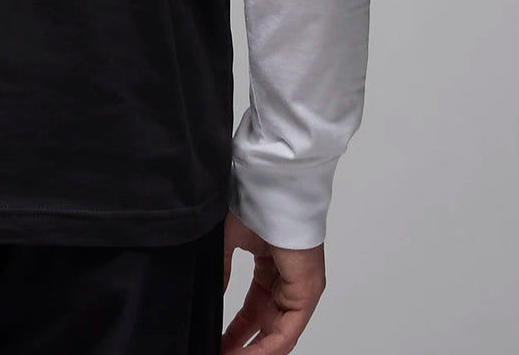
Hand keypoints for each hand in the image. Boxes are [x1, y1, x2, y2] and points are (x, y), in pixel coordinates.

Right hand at [220, 209, 326, 352]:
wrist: (270, 182)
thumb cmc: (253, 199)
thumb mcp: (228, 240)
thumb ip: (222, 270)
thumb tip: (212, 294)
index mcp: (272, 268)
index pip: (255, 310)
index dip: (235, 330)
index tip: (215, 341)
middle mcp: (289, 282)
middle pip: (266, 326)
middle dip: (241, 344)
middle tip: (218, 353)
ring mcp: (301, 288)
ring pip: (278, 334)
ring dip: (253, 351)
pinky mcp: (307, 291)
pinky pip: (287, 331)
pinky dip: (267, 348)